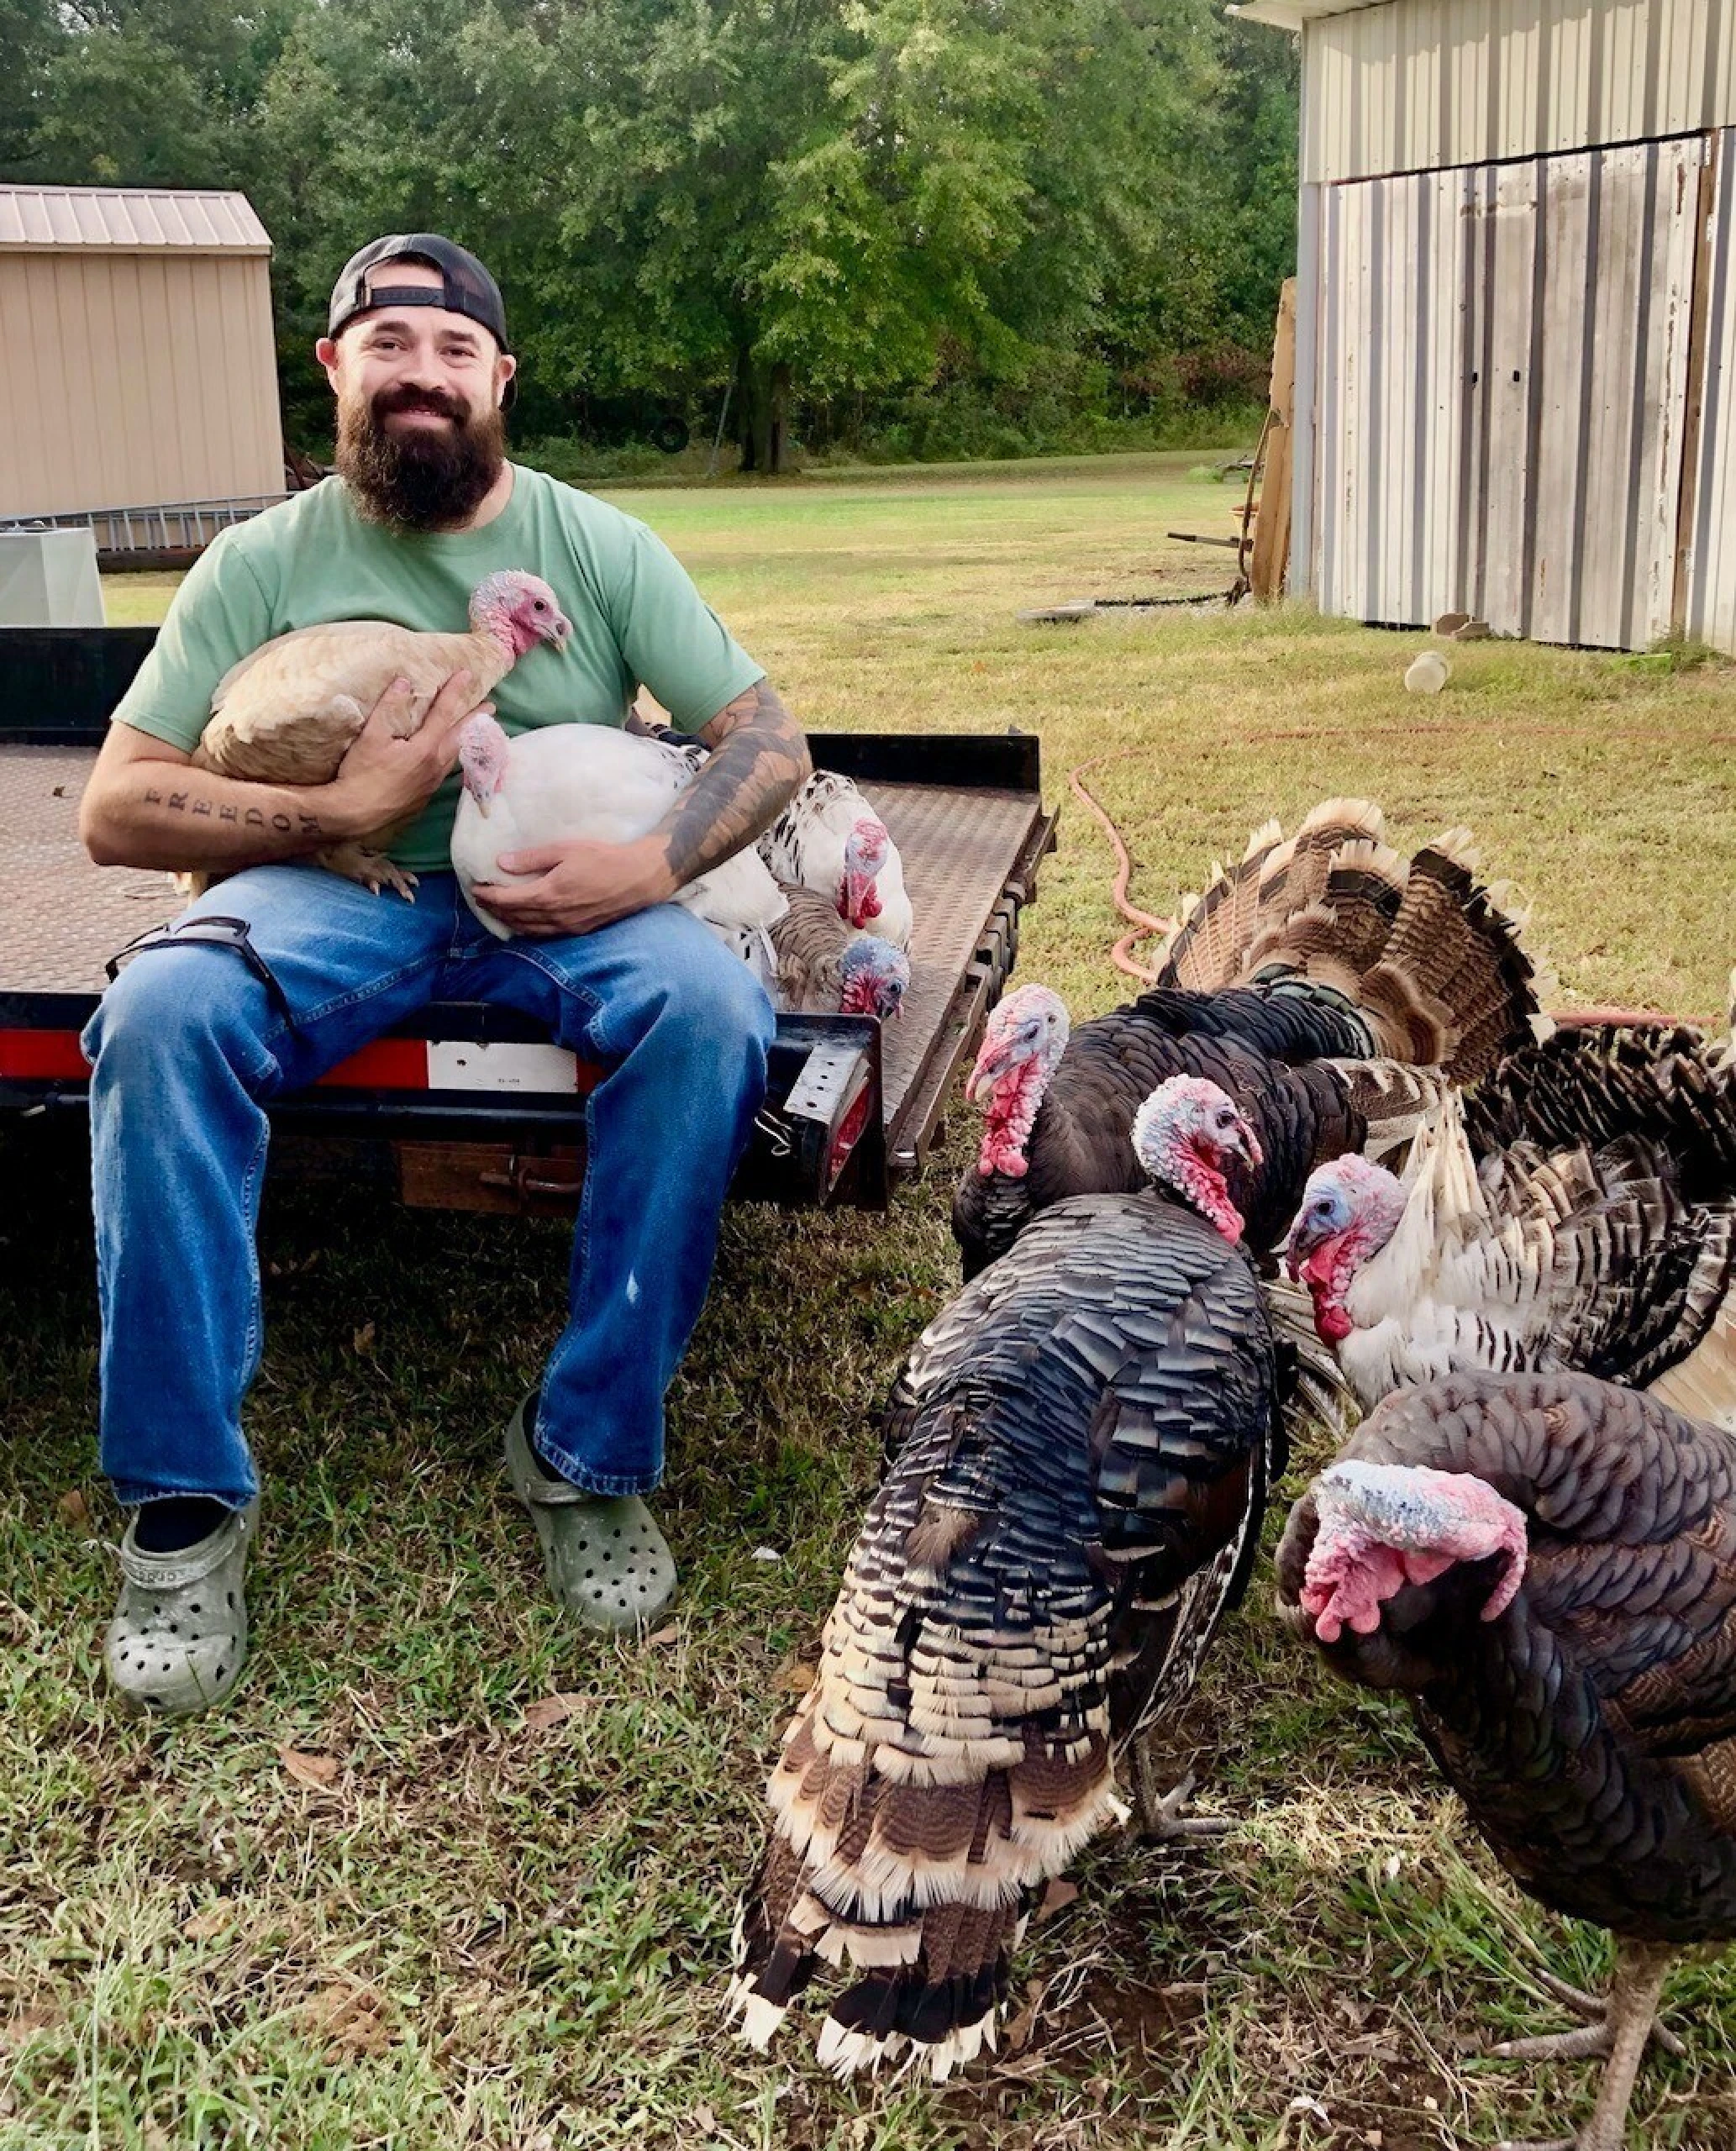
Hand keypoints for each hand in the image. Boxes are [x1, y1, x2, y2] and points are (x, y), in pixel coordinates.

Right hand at [319, 668, 488, 836]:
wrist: (355, 815)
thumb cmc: (361, 774)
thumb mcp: (371, 736)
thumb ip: (389, 708)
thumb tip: (405, 682)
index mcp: (425, 749)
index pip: (444, 713)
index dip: (455, 692)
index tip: (466, 675)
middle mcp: (435, 767)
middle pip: (460, 738)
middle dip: (475, 720)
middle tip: (490, 708)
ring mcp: (431, 784)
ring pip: (454, 757)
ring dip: (465, 740)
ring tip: (472, 731)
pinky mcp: (423, 797)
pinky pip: (444, 771)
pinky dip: (451, 757)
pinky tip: (445, 759)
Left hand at [471, 833, 676, 937]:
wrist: (639, 878)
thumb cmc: (603, 858)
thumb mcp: (566, 850)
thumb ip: (533, 858)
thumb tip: (502, 862)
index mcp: (549, 894)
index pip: (508, 900)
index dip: (489, 896)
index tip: (476, 888)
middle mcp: (555, 916)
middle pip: (515, 917)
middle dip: (495, 910)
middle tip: (481, 899)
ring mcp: (567, 927)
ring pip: (529, 930)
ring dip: (509, 922)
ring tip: (497, 912)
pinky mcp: (579, 930)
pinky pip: (545, 935)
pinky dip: (528, 930)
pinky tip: (524, 924)